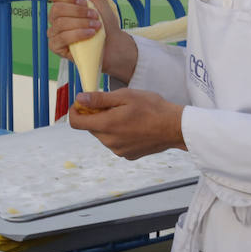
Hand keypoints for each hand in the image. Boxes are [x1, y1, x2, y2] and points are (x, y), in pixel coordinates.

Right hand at [47, 0, 137, 83]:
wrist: (114, 43)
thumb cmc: (105, 21)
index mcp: (63, 4)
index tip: (85, 2)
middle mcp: (56, 17)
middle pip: (57, 8)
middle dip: (78, 11)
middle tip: (94, 15)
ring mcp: (54, 32)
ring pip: (60, 23)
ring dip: (82, 23)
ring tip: (96, 25)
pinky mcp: (56, 46)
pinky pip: (61, 37)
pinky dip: (78, 34)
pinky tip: (90, 34)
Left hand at [69, 88, 184, 158]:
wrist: (175, 127)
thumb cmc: (152, 108)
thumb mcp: (125, 96)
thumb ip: (100, 99)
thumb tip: (79, 99)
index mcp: (106, 125)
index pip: (76, 122)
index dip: (75, 111)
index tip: (82, 103)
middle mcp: (109, 141)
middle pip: (91, 128)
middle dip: (95, 115)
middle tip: (113, 105)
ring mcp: (119, 150)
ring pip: (103, 135)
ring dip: (108, 125)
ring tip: (128, 115)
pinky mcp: (128, 155)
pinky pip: (115, 143)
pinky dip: (119, 134)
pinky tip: (134, 126)